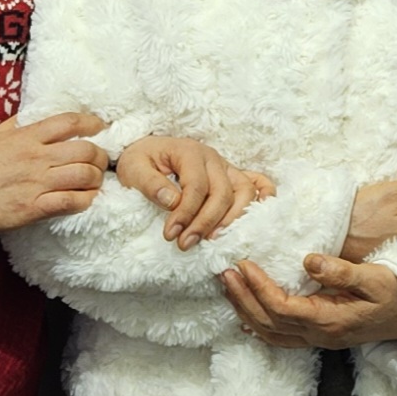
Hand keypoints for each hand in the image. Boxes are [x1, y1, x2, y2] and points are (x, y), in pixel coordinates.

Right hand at [0, 112, 106, 233]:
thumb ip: (20, 125)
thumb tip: (40, 117)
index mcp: (26, 135)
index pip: (71, 122)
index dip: (93, 124)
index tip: (101, 129)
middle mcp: (35, 156)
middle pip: (86, 150)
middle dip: (100, 156)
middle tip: (99, 162)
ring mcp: (34, 183)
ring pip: (84, 176)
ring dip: (95, 180)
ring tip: (93, 183)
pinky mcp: (30, 208)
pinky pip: (70, 203)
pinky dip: (84, 201)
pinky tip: (83, 201)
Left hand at [116, 137, 273, 247]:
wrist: (147, 153)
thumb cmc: (140, 161)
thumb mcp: (133, 168)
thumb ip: (150, 184)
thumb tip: (172, 201)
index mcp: (189, 152)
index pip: (196, 186)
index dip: (185, 213)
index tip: (171, 235)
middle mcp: (212, 158)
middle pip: (222, 192)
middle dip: (206, 222)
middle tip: (186, 244)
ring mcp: (225, 167)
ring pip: (243, 191)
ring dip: (232, 218)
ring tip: (212, 239)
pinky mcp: (230, 176)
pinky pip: (255, 182)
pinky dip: (263, 196)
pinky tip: (256, 215)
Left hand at [219, 255, 396, 348]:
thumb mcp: (375, 277)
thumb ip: (341, 271)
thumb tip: (308, 260)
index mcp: (329, 320)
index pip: (280, 307)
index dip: (258, 287)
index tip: (243, 263)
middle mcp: (320, 335)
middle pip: (267, 322)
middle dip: (242, 297)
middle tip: (224, 272)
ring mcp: (320, 340)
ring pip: (270, 333)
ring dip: (246, 310)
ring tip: (229, 286)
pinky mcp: (322, 337)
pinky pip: (281, 338)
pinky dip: (260, 326)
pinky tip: (247, 315)